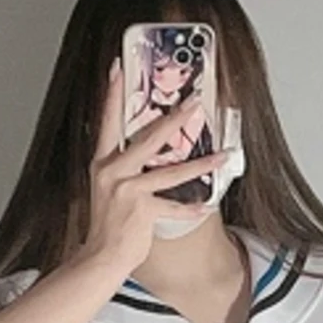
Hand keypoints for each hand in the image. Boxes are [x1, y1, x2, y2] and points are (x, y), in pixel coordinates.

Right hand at [81, 59, 227, 273]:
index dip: (112, 93)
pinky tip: (207, 204)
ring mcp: (126, 190)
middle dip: (174, 119)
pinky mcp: (141, 210)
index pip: (105, 121)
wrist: (100, 256)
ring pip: (170, 172)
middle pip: (148, 138)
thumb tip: (146, 153)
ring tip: (222, 154)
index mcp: (101, 163)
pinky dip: (192, 207)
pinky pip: (174, 206)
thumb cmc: (107, 225)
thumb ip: (122, 168)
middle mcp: (112, 172)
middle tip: (195, 103)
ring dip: (201, 163)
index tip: (118, 67)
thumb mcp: (107, 189)